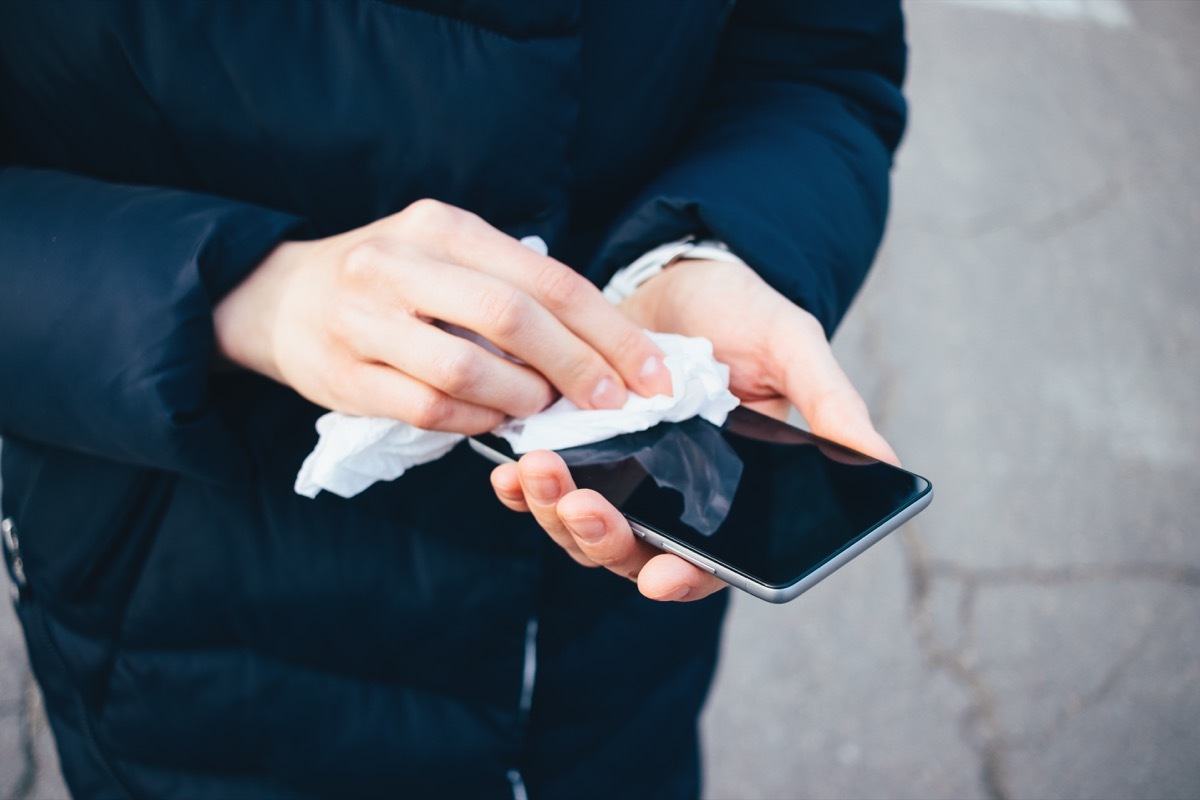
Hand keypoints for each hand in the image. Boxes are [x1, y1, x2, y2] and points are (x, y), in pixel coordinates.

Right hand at [213, 199, 671, 432]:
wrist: (280, 297)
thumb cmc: (391, 279)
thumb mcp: (448, 253)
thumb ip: (514, 286)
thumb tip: (605, 347)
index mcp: (443, 226)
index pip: (548, 278)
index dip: (610, 331)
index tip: (653, 374)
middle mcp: (401, 262)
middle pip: (513, 318)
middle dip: (579, 367)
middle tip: (613, 404)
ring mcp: (366, 319)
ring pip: (468, 369)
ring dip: (522, 397)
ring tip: (540, 406)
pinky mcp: (344, 374)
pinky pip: (429, 409)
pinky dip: (475, 420)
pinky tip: (492, 417)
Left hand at [491, 258, 896, 601]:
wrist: (678, 273)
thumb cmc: (743, 315)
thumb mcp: (791, 349)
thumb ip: (830, 403)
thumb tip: (888, 461)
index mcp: (727, 492)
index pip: (708, 560)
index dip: (686, 577)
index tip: (662, 575)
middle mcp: (669, 497)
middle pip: (630, 552)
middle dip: (599, 538)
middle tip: (582, 505)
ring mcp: (617, 475)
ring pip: (580, 527)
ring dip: (555, 512)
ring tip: (535, 473)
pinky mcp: (572, 447)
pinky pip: (541, 489)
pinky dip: (522, 489)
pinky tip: (507, 470)